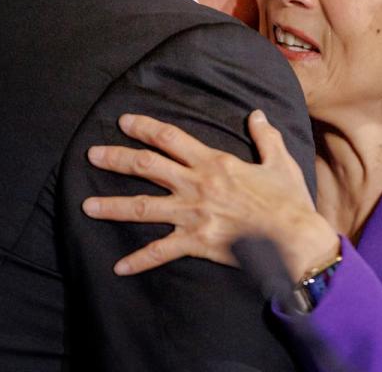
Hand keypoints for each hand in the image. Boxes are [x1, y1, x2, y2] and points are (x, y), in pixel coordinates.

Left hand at [82, 110, 338, 278]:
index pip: (170, 138)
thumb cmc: (289, 201)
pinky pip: (161, 252)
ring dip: (113, 206)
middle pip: (147, 167)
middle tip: (92, 155)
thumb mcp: (280, 161)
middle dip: (117, 159)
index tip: (124, 122)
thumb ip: (264, 135)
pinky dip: (138, 261)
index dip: (144, 128)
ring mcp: (193, 215)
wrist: (294, 238)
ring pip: (144, 207)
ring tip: (87, 206)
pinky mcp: (196, 243)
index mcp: (214, 162)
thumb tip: (256, 114)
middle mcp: (196, 185)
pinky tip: (118, 267)